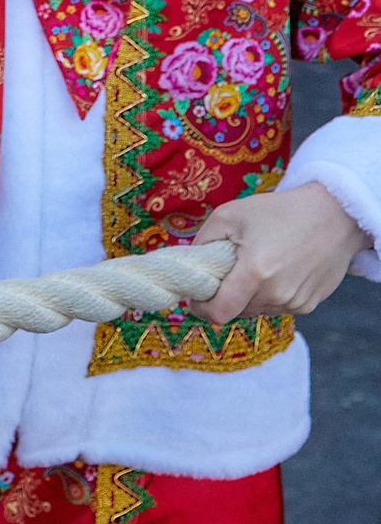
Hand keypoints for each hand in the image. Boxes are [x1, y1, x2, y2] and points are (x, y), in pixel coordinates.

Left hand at [190, 183, 367, 323]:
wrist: (335, 215)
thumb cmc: (279, 211)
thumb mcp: (230, 214)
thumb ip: (202, 241)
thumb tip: (189, 263)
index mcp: (255, 273)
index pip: (219, 313)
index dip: (201, 309)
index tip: (196, 297)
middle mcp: (277, 294)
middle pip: (236, 311)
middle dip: (225, 297)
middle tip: (226, 273)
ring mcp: (296, 302)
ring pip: (257, 310)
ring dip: (248, 296)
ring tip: (255, 267)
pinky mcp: (310, 304)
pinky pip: (278, 307)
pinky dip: (269, 295)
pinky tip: (277, 271)